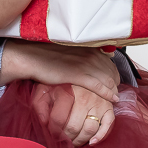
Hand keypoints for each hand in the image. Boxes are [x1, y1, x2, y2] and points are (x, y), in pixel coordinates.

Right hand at [0, 40, 119, 102]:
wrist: (32, 57)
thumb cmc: (45, 55)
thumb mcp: (67, 51)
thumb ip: (81, 54)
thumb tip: (91, 58)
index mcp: (87, 48)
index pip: (109, 62)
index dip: (113, 74)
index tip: (113, 82)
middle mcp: (89, 55)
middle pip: (112, 71)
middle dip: (116, 83)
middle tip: (115, 92)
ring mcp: (85, 64)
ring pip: (108, 80)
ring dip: (114, 90)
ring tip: (114, 98)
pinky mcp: (79, 75)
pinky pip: (100, 87)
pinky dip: (108, 94)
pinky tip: (113, 99)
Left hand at [34, 84, 114, 147]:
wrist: (84, 71)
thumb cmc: (61, 83)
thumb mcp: (46, 89)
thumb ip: (40, 104)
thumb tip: (43, 123)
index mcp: (68, 93)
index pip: (58, 119)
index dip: (53, 131)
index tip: (52, 135)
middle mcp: (85, 98)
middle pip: (74, 127)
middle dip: (67, 139)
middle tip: (63, 142)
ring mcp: (98, 103)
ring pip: (90, 129)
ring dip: (81, 140)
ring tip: (74, 143)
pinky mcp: (108, 107)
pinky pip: (108, 125)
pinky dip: (101, 136)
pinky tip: (91, 142)